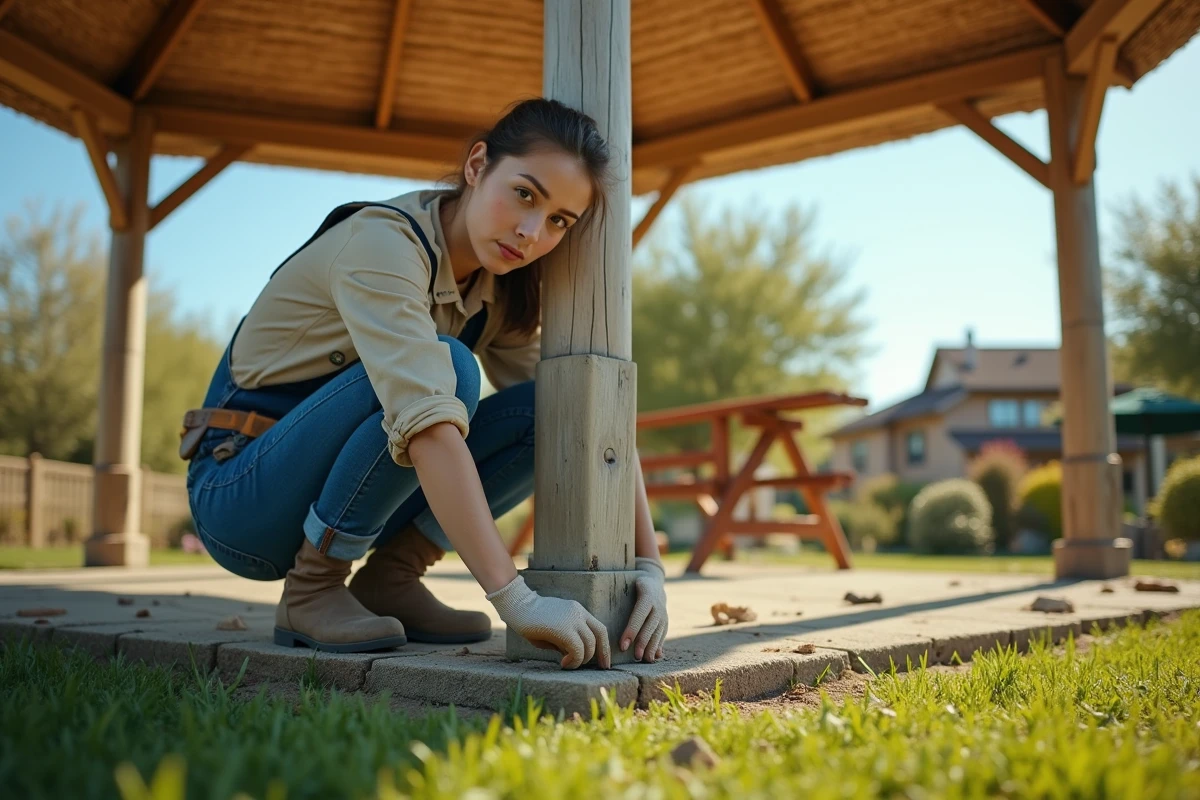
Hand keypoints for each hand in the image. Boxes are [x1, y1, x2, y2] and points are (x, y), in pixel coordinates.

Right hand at [486, 575, 611, 668]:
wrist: (517, 606)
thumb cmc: (531, 620)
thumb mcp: (553, 631)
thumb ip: (565, 640)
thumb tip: (574, 655)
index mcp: (578, 611)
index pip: (599, 629)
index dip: (604, 646)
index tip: (604, 661)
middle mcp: (578, 613)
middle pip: (600, 635)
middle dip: (602, 654)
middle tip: (600, 668)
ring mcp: (572, 619)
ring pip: (589, 644)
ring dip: (582, 659)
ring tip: (568, 664)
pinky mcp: (563, 628)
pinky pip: (577, 648)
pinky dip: (573, 660)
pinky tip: (563, 663)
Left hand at [621, 558, 667, 661]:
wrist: (655, 583)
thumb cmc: (633, 586)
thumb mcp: (627, 584)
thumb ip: (614, 594)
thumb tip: (596, 611)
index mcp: (647, 596)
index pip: (639, 615)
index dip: (631, 631)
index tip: (622, 646)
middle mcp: (658, 605)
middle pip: (650, 626)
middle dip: (643, 642)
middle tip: (635, 656)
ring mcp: (664, 614)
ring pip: (658, 632)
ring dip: (653, 646)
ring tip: (646, 659)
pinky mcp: (666, 621)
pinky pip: (663, 634)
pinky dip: (660, 645)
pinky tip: (656, 656)